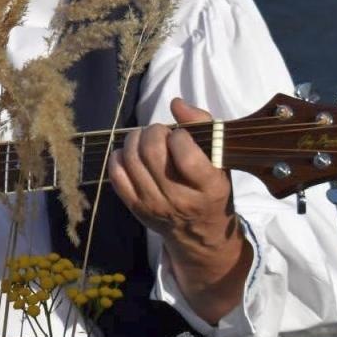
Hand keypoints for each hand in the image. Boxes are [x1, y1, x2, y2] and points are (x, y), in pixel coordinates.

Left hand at [107, 97, 250, 321]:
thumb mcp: (220, 161)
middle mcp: (180, 199)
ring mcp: (154, 205)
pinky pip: (116, 175)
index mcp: (209, 188)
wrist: (199, 233)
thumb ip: (204, 127)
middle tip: (159, 131)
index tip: (181, 134)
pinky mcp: (135, 208)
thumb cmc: (211, 190)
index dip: (179, 135)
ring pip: (131, 160)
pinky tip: (129, 153)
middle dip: (153, 131)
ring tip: (145, 138)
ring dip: (135, 139)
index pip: (184, 153)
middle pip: (152, 153)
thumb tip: (176, 103)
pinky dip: (118, 157)